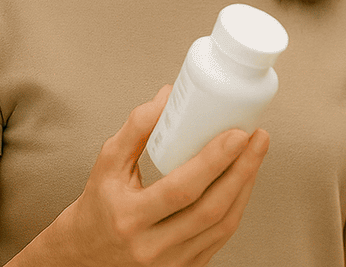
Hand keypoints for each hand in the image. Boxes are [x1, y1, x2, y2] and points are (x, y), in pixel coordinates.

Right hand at [32, 85, 269, 266]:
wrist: (87, 252)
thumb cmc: (99, 205)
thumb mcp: (107, 163)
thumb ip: (136, 129)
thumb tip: (168, 96)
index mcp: (129, 218)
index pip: (181, 190)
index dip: (215, 161)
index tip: (238, 134)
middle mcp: (151, 247)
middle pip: (210, 209)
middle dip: (241, 170)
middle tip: (257, 137)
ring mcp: (171, 263)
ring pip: (222, 225)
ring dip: (245, 186)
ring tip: (255, 153)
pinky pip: (221, 236)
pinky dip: (237, 205)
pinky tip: (243, 179)